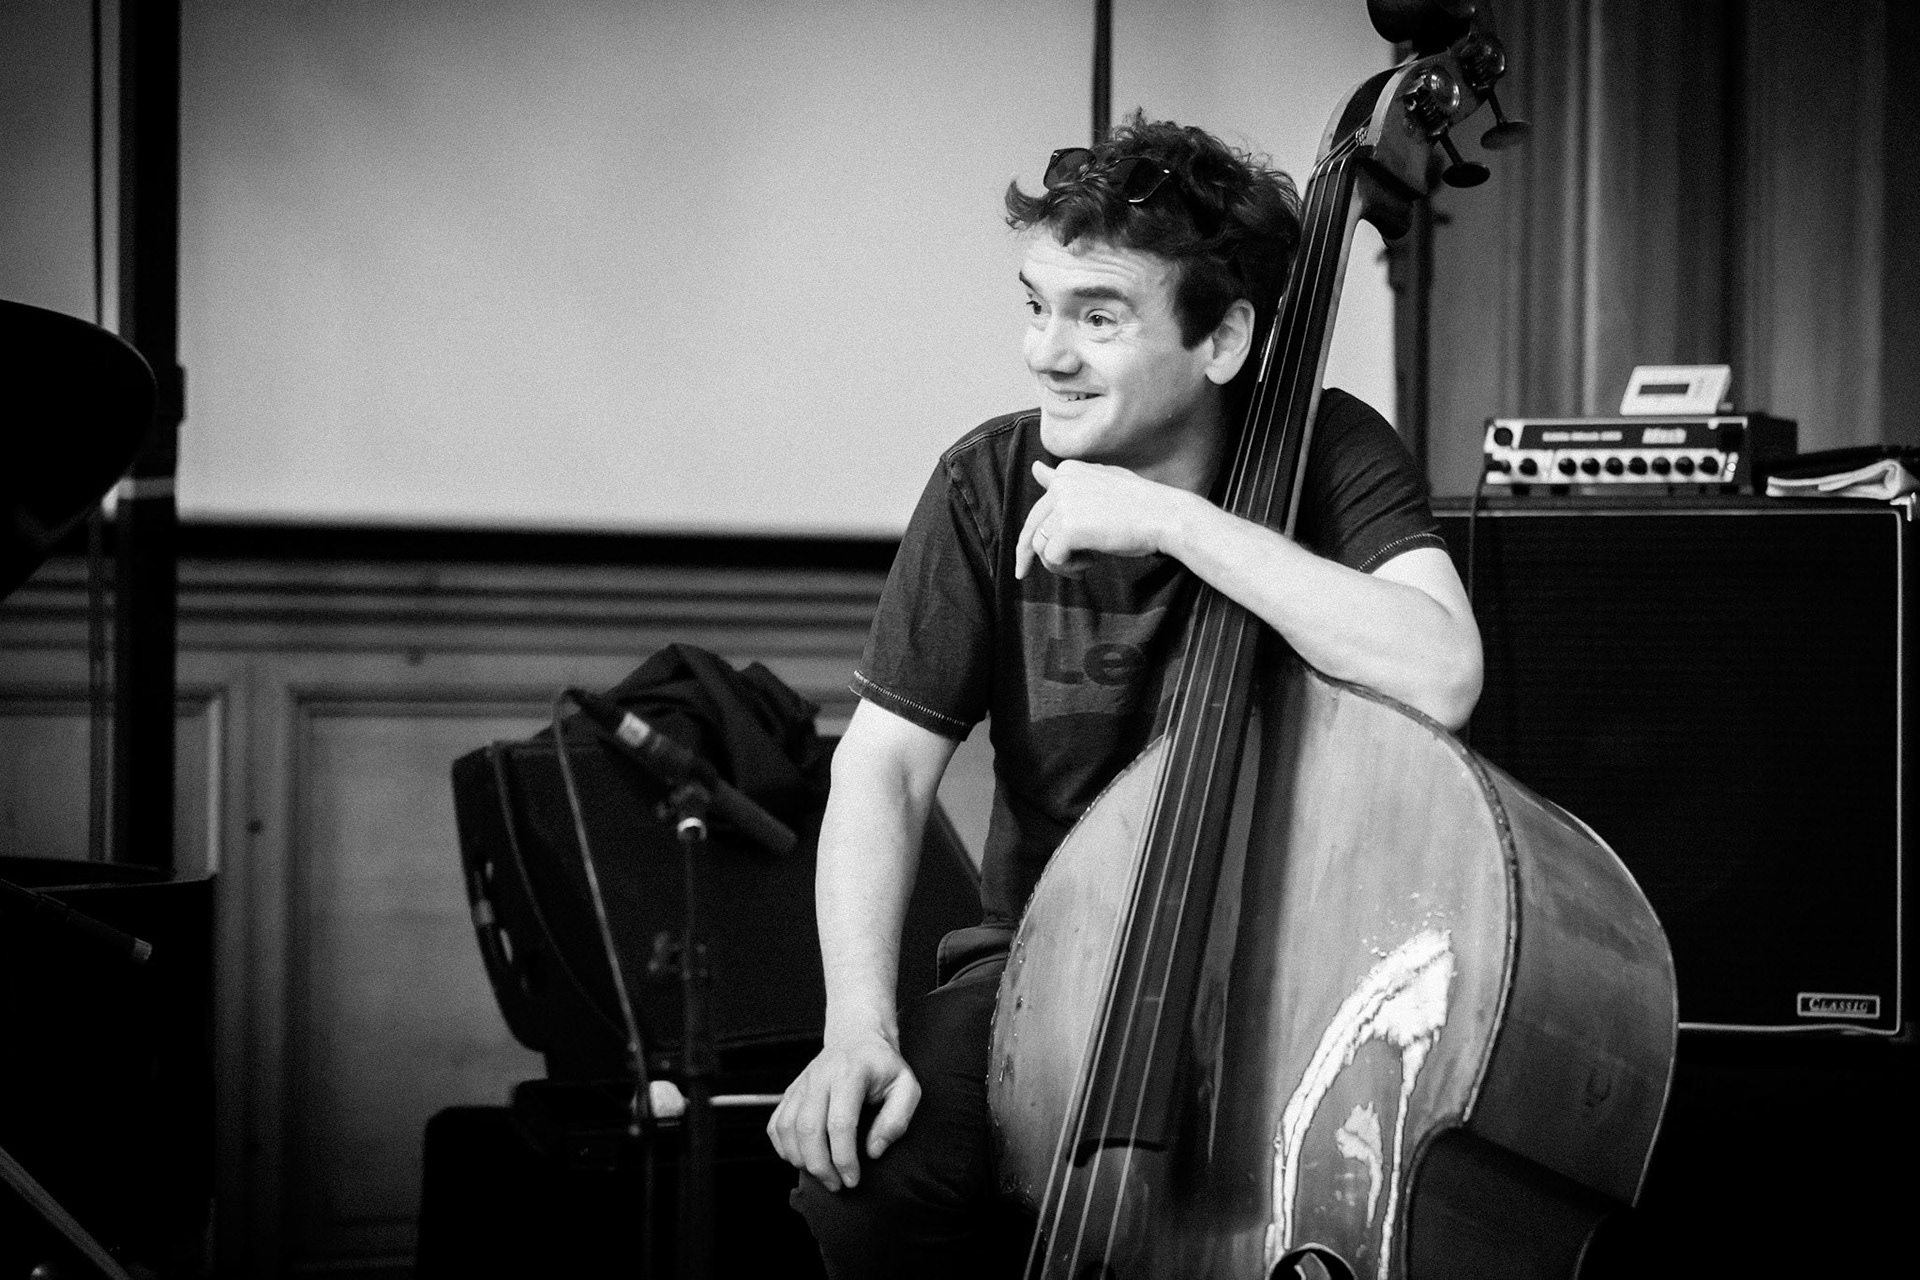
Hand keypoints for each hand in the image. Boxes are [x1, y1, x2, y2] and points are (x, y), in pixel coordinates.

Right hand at [766, 1032, 920, 1190]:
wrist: (856, 1038)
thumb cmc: (884, 1068)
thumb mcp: (906, 1087)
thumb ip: (897, 1119)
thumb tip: (873, 1151)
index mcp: (851, 1072)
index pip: (840, 1122)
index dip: (844, 1158)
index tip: (853, 1179)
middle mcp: (820, 1075)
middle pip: (808, 1128)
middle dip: (820, 1165)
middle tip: (837, 1185)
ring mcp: (801, 1083)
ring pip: (787, 1128)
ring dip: (801, 1160)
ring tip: (822, 1175)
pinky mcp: (790, 1092)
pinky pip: (775, 1125)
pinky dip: (784, 1148)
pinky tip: (803, 1159)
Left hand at [1015, 459, 1187, 579]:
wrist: (1165, 517)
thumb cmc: (1141, 505)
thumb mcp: (1101, 483)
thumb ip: (1068, 480)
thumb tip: (1034, 468)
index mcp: (1068, 471)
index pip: (1039, 507)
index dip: (1035, 532)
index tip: (1034, 552)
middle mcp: (1061, 484)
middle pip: (1030, 526)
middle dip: (1025, 554)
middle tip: (1021, 574)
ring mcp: (1063, 505)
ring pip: (1039, 546)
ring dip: (1058, 563)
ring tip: (1084, 565)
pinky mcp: (1068, 528)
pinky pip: (1052, 558)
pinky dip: (1068, 568)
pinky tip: (1090, 563)